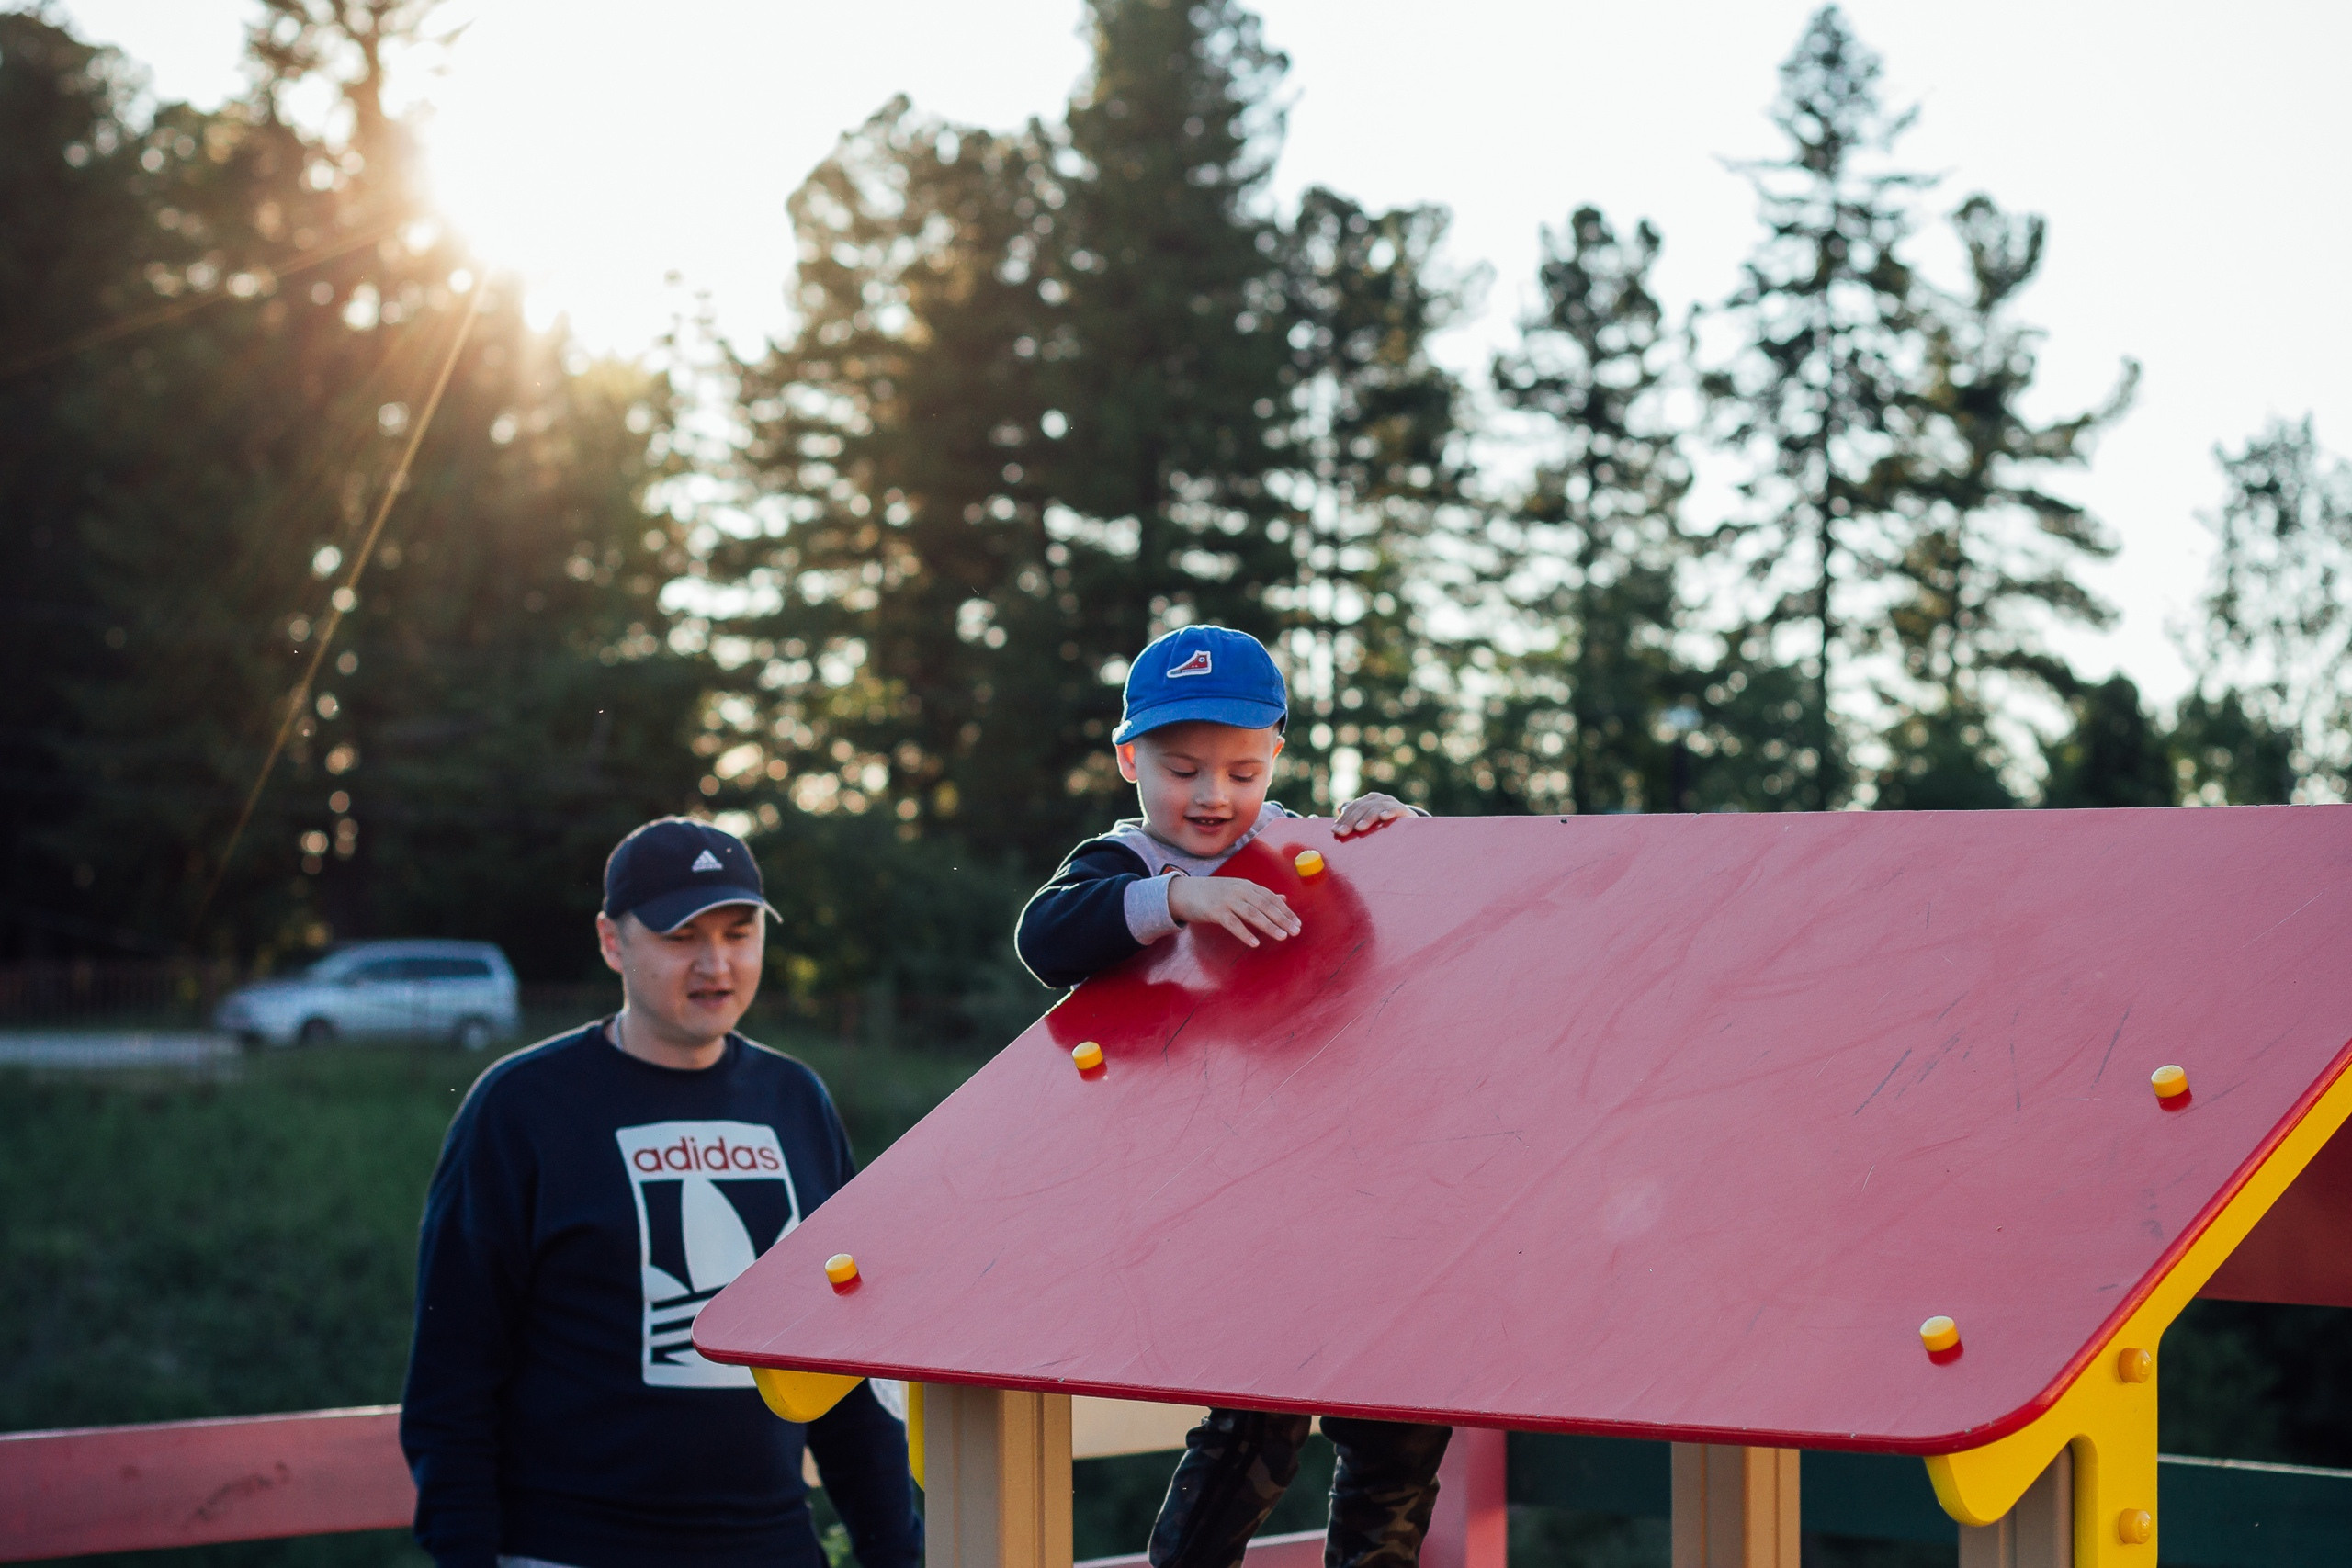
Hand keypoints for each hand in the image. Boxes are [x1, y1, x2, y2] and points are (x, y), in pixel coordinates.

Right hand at [1168, 876, 1300, 947]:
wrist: (1184, 892)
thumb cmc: (1213, 893)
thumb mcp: (1239, 890)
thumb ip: (1261, 895)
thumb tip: (1284, 898)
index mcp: (1247, 885)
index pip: (1271, 898)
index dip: (1285, 910)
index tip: (1297, 923)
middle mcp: (1239, 891)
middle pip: (1265, 905)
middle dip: (1282, 919)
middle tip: (1295, 931)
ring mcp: (1227, 900)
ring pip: (1252, 914)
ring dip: (1269, 926)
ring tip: (1282, 937)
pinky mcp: (1215, 911)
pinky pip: (1233, 924)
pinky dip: (1244, 933)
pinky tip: (1255, 943)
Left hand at [1333, 791, 1411, 836]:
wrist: (1410, 824)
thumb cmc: (1384, 823)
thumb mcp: (1369, 819)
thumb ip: (1355, 814)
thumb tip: (1340, 808)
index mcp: (1368, 800)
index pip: (1353, 807)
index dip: (1343, 818)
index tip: (1335, 831)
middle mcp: (1378, 799)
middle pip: (1362, 808)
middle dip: (1350, 821)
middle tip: (1342, 833)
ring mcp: (1391, 803)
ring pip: (1376, 808)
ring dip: (1367, 818)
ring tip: (1359, 828)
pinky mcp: (1403, 810)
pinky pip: (1396, 809)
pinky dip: (1389, 812)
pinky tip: (1383, 817)